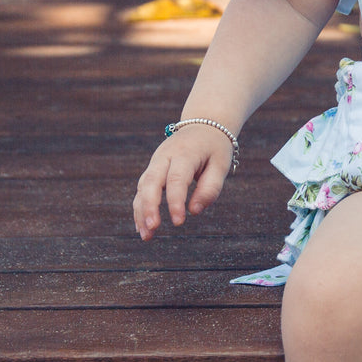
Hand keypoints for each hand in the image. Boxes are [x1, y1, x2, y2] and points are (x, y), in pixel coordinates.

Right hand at [133, 125, 234, 240]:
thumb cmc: (215, 148)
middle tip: (152, 229)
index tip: (179, 222)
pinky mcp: (152, 169)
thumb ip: (210, 188)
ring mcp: (155, 162)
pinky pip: (142, 189)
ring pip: (142, 187)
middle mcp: (164, 156)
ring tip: (146, 236)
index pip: (176, 179)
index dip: (175, 201)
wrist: (203, 125)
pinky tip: (141, 226)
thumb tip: (194, 211)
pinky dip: (140, 207)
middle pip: (151, 181)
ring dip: (141, 212)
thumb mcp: (221, 165)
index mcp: (185, 153)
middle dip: (149, 207)